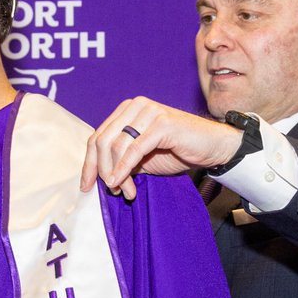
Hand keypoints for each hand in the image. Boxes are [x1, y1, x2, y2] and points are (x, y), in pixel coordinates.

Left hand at [80, 96, 241, 200]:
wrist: (210, 148)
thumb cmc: (176, 151)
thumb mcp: (141, 157)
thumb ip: (119, 159)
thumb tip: (97, 176)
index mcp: (126, 110)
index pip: (97, 137)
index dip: (89, 163)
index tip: (86, 186)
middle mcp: (135, 106)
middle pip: (102, 141)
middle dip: (101, 170)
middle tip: (111, 191)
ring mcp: (148, 112)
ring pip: (116, 146)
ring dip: (116, 174)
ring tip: (125, 191)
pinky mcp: (161, 123)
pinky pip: (134, 149)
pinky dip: (124, 168)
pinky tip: (122, 183)